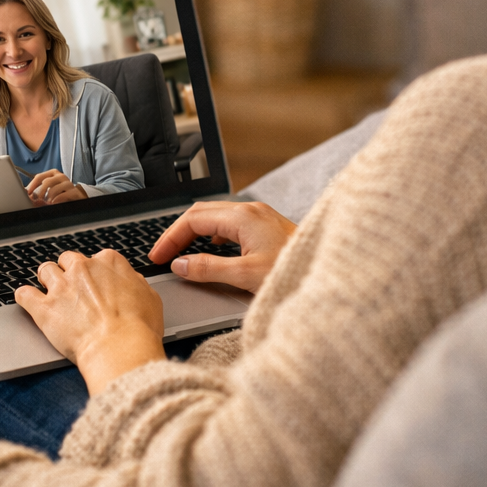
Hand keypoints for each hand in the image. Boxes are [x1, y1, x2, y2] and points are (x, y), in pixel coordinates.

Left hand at [16, 250, 164, 394]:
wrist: (119, 349)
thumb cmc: (139, 328)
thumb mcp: (150, 298)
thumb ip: (134, 283)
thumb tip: (129, 281)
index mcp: (109, 262)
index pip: (96, 258)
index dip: (96, 273)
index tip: (96, 284)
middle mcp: (83, 268)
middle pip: (68, 260)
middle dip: (69, 272)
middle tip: (73, 289)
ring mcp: (61, 287)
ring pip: (45, 270)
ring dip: (47, 280)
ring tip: (50, 292)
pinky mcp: (43, 308)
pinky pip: (24, 294)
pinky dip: (24, 297)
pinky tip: (26, 300)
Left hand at [25, 169, 87, 204]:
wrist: (77, 197)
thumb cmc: (60, 193)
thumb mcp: (49, 189)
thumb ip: (39, 190)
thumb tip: (27, 194)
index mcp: (53, 174)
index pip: (39, 177)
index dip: (32, 186)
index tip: (27, 193)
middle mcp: (61, 177)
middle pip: (46, 182)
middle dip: (39, 193)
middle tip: (36, 201)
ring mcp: (68, 184)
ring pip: (54, 189)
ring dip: (48, 198)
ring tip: (46, 204)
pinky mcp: (74, 192)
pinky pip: (63, 195)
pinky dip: (56, 200)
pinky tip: (54, 203)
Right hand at [150, 201, 295, 293]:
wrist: (328, 270)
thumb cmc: (294, 271)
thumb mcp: (245, 275)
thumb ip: (209, 269)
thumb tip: (180, 265)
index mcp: (242, 217)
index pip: (193, 219)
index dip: (170, 238)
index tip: (157, 257)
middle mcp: (250, 210)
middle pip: (202, 213)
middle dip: (178, 233)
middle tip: (162, 255)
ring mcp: (260, 216)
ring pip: (216, 216)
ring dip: (195, 232)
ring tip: (182, 253)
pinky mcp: (267, 226)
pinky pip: (231, 223)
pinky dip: (213, 235)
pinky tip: (213, 249)